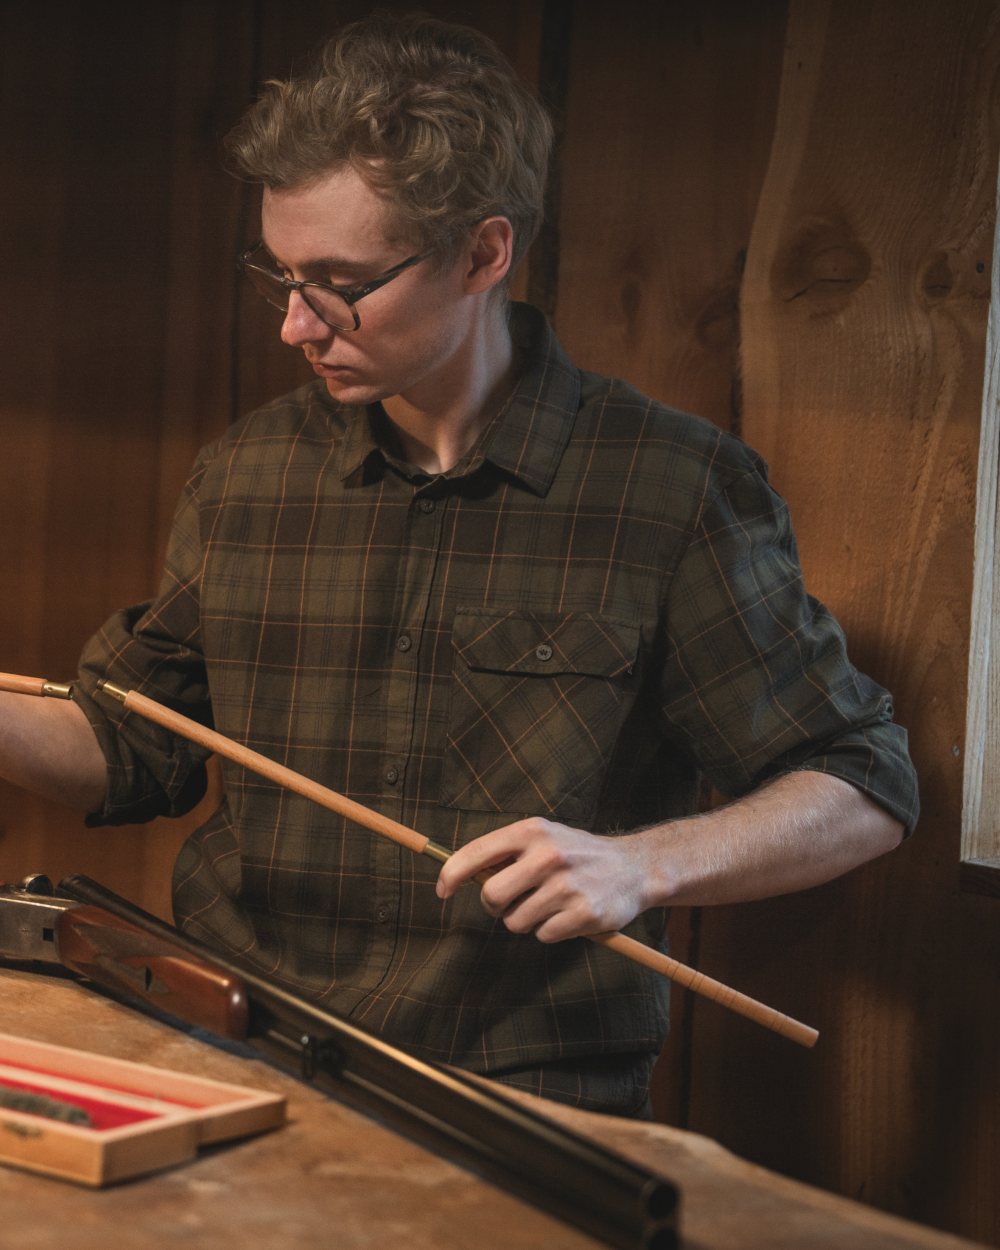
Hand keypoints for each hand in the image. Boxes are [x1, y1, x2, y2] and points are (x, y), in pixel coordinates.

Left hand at [435, 818, 651, 942]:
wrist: (634, 867)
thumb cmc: (577, 854)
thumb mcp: (544, 837)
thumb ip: (506, 852)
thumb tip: (459, 875)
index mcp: (532, 831)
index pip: (475, 854)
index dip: (451, 875)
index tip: (442, 891)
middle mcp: (547, 855)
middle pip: (491, 896)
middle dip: (496, 907)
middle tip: (512, 902)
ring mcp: (566, 885)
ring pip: (515, 921)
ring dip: (526, 920)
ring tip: (549, 904)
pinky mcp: (583, 914)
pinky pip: (542, 936)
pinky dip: (549, 931)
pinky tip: (567, 914)